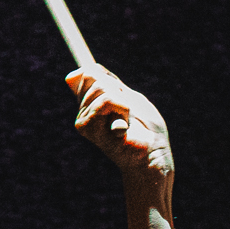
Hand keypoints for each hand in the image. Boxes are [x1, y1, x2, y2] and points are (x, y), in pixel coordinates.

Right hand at [68, 66, 173, 183]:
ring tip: (127, 121)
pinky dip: (124, 110)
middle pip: (94, 78)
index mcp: (91, 106)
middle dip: (119, 90)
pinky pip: (107, 101)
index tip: (120, 93)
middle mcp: (82, 114)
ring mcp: (83, 123)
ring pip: (102, 89)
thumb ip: (106, 84)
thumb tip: (75, 74)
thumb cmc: (146, 130)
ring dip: (123, 102)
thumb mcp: (128, 97)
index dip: (104, 77)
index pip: (86, 74)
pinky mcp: (89, 129)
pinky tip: (124, 129)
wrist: (154, 154)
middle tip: (128, 112)